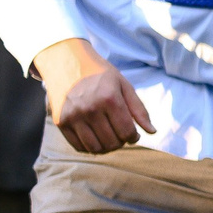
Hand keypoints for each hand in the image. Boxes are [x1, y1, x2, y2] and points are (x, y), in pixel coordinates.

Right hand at [35, 37, 153, 154]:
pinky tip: (95, 138)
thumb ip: (139, 109)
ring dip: (106, 148)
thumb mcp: (124, 85)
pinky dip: (89, 147)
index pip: (126, 132)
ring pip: (95, 148)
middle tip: (120, 135)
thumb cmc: (100, 75)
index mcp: (109, 99)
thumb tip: (152, 132)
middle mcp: (90, 109)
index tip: (133, 135)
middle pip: (112, 143)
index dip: (133, 137)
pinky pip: (78, 146)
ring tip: (109, 138)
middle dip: (121, 142)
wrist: (67, 63)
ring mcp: (73, 117)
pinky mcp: (60, 122)